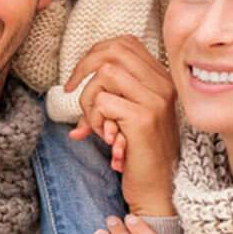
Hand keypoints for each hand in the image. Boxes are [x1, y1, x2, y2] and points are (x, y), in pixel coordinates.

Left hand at [65, 35, 178, 215]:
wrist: (158, 190)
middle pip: (114, 50)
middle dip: (84, 67)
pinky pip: (102, 101)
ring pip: (104, 74)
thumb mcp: (126, 118)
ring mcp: (155, 100)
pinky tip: (106, 138)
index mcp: (162, 80)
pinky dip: (93, 118)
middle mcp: (163, 85)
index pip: (125, 43)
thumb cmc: (140, 155)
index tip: (78, 78)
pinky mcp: (143, 118)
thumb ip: (109, 95)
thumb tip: (73, 87)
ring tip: (96, 124)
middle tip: (70, 89)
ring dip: (89, 98)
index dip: (95, 53)